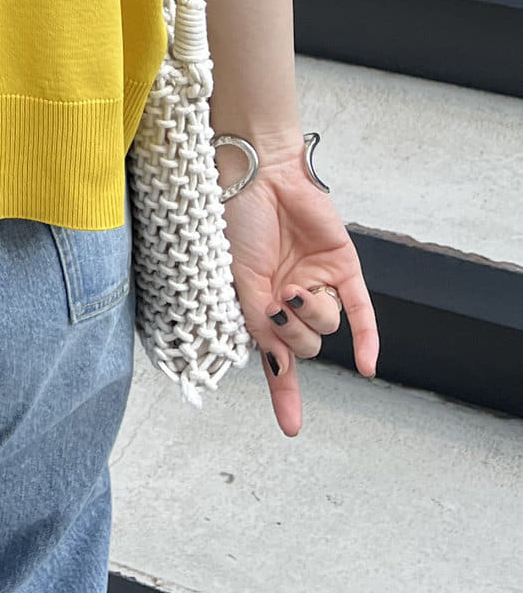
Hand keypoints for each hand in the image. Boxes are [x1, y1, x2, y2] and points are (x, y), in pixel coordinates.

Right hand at [219, 148, 380, 437]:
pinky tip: (369, 367)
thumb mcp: (238, 280)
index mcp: (260, 303)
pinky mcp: (343, 267)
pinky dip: (368, 340)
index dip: (284, 395)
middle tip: (276, 304)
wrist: (258, 175)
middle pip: (307, 345)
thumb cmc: (235, 222)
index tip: (291, 429)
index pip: (276, 358)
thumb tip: (277, 364)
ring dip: (313, 315)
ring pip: (329, 327)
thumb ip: (260, 324)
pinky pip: (362, 312)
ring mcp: (318, 283)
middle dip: (293, 332)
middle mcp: (290, 298)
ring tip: (295, 286)